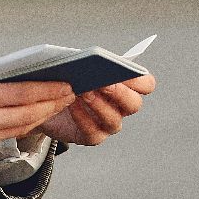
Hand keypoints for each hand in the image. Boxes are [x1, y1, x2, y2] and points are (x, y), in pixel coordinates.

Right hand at [0, 68, 74, 161]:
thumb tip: (21, 74)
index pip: (21, 93)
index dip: (48, 90)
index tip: (67, 83)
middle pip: (27, 115)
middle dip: (52, 105)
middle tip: (71, 94)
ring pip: (20, 129)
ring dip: (42, 117)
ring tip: (57, 104)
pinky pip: (5, 137)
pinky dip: (22, 126)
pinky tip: (34, 117)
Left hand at [33, 73, 155, 146]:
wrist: (52, 100)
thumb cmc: (71, 77)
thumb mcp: (81, 65)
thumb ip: (91, 62)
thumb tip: (92, 62)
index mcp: (127, 86)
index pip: (146, 84)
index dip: (140, 79)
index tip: (124, 70)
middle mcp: (122, 107)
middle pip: (134, 104)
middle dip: (120, 93)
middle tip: (103, 82)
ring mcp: (109, 124)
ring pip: (114, 120)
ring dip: (99, 105)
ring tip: (83, 91)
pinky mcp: (93, 136)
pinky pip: (93, 131)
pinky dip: (82, 118)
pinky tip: (71, 104)